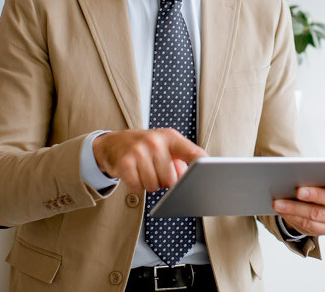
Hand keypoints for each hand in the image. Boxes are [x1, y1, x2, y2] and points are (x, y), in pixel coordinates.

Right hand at [92, 128, 206, 192]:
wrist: (113, 144)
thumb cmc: (146, 148)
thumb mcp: (166, 147)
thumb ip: (182, 161)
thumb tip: (193, 181)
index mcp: (171, 138)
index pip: (193, 153)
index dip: (203, 167)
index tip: (210, 176)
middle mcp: (156, 142)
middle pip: (171, 180)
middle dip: (165, 182)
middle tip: (157, 171)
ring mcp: (139, 151)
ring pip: (154, 186)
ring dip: (150, 184)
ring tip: (145, 171)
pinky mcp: (125, 163)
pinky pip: (138, 187)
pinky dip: (137, 186)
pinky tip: (134, 174)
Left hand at [272, 176, 324, 235]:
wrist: (318, 202)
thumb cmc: (318, 182)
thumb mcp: (319, 175)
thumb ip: (314, 173)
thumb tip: (295, 172)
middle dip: (314, 195)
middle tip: (297, 191)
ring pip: (316, 214)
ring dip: (295, 208)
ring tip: (278, 203)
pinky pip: (308, 225)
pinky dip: (292, 217)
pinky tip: (281, 211)